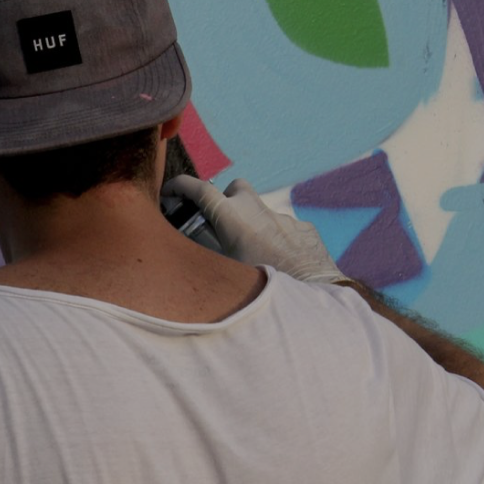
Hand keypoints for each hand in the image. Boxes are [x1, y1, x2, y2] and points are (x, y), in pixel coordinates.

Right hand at [162, 175, 343, 283]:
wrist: (314, 295)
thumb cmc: (262, 288)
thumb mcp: (221, 272)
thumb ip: (203, 253)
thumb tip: (185, 248)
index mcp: (232, 217)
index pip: (198, 188)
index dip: (178, 187)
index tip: (169, 193)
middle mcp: (257, 209)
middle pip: (233, 189)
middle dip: (223, 201)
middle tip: (218, 225)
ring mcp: (284, 217)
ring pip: (260, 212)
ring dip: (251, 225)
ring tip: (251, 254)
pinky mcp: (304, 229)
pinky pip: (283, 228)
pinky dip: (275, 240)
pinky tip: (278, 262)